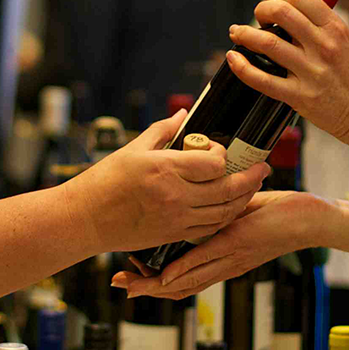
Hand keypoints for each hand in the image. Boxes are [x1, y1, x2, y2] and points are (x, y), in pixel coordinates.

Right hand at [63, 111, 268, 252]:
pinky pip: (210, 229)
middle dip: (251, 178)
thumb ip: (163, 131)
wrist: (86, 219)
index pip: (214, 163)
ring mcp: (176, 219)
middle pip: (228, 189)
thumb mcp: (133, 149)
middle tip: (262, 169)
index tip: (219, 151)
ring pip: (224, 212)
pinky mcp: (173, 235)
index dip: (223, 155)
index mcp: (165, 169)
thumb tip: (183, 114)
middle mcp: (175, 196)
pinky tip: (229, 208)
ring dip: (243, 199)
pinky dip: (224, 218)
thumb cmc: (104, 181)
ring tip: (252, 187)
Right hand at [110, 191, 326, 297]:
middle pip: (178, 286)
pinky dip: (183, 269)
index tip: (131, 279)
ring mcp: (229, 259)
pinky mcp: (236, 245)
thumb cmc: (280, 217)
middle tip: (119, 286)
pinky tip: (164, 275)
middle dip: (147, 288)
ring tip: (130, 284)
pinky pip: (205, 259)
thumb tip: (202, 200)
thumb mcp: (241, 215)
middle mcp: (223, 266)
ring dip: (156, 285)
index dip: (156, 281)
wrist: (309, 221)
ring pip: (186, 279)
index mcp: (222, 261)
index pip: (184, 277)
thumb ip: (220, 214)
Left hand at [225, 0, 348, 149]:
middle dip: (261, 10)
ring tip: (237, 33)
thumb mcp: (339, 38)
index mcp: (336, 28)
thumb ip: (309, 15)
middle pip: (282, 12)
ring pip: (268, 43)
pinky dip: (242, 67)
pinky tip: (233, 58)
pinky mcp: (299, 96)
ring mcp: (311, 72)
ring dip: (244, 34)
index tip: (274, 5)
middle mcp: (324, 47)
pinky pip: (263, 80)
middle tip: (257, 17)